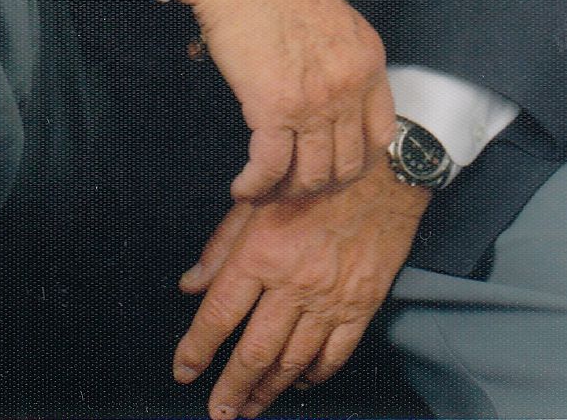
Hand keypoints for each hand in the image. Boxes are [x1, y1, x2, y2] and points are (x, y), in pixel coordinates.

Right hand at [160, 0, 395, 199]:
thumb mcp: (332, 20)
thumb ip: (341, 61)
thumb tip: (331, 103)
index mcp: (369, 59)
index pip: (380, 135)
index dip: (356, 163)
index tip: (333, 169)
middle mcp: (350, 84)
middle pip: (348, 164)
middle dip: (320, 185)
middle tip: (294, 186)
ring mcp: (315, 99)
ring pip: (311, 175)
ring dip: (286, 192)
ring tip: (266, 190)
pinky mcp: (274, 108)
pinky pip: (271, 167)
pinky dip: (255, 186)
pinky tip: (243, 187)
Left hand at [173, 157, 431, 419]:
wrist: (382, 171)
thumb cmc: (315, 181)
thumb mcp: (258, 201)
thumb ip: (221, 246)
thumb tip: (190, 284)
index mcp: (261, 253)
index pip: (219, 315)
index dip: (196, 349)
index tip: (184, 370)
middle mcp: (293, 283)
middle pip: (253, 352)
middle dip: (230, 389)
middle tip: (217, 413)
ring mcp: (329, 299)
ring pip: (291, 361)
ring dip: (267, 391)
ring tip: (249, 408)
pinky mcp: (361, 306)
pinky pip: (334, 355)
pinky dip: (314, 375)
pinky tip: (299, 383)